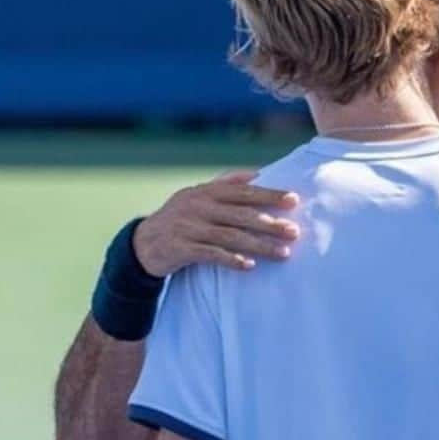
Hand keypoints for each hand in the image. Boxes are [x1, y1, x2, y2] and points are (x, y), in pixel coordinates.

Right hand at [133, 170, 300, 275]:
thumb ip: (226, 184)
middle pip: (240, 214)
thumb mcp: (198, 196)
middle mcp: (198, 206)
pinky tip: (250, 265)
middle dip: (270, 222)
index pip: (243, 191)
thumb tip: (258, 173)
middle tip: (295, 231)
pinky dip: (231, 259)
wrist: (143, 243)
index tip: (294, 200)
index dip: (269, 195)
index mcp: (206, 191)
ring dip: (258, 245)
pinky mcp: (181, 248)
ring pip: (230, 236)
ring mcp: (189, 227)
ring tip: (282, 253)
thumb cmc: (180, 218)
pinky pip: (211, 254)